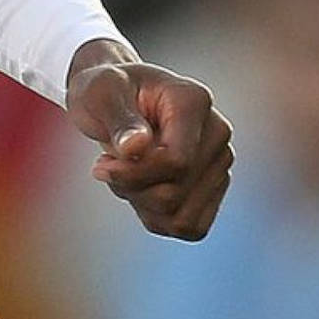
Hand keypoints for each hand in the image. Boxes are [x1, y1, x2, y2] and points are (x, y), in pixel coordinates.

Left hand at [66, 40, 232, 240]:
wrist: (116, 97)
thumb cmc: (105, 91)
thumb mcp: (99, 94)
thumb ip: (118, 118)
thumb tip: (137, 146)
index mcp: (193, 101)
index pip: (176, 162)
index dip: (133, 174)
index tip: (101, 164)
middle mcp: (216, 132)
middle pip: (175, 193)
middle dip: (131, 188)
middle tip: (108, 165)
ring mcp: (219, 162)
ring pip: (183, 217)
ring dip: (142, 204)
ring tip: (125, 175)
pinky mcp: (214, 186)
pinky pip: (190, 227)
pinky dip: (158, 218)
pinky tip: (139, 191)